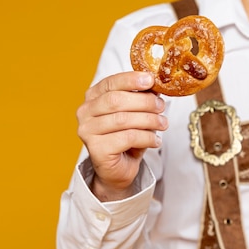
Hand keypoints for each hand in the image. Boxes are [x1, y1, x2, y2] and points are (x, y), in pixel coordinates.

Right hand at [76, 71, 167, 200]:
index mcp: (92, 97)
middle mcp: (85, 112)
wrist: (117, 169)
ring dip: (148, 120)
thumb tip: (156, 85)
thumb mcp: (134, 113)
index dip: (131, 79)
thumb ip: (140, 98)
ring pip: (123, 119)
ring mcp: (87, 131)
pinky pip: (127, 138)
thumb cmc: (125, 137)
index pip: (110, 83)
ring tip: (163, 124)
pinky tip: (155, 141)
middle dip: (144, 101)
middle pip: (116, 100)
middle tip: (161, 106)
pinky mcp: (96, 149)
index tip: (151, 79)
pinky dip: (146, 137)